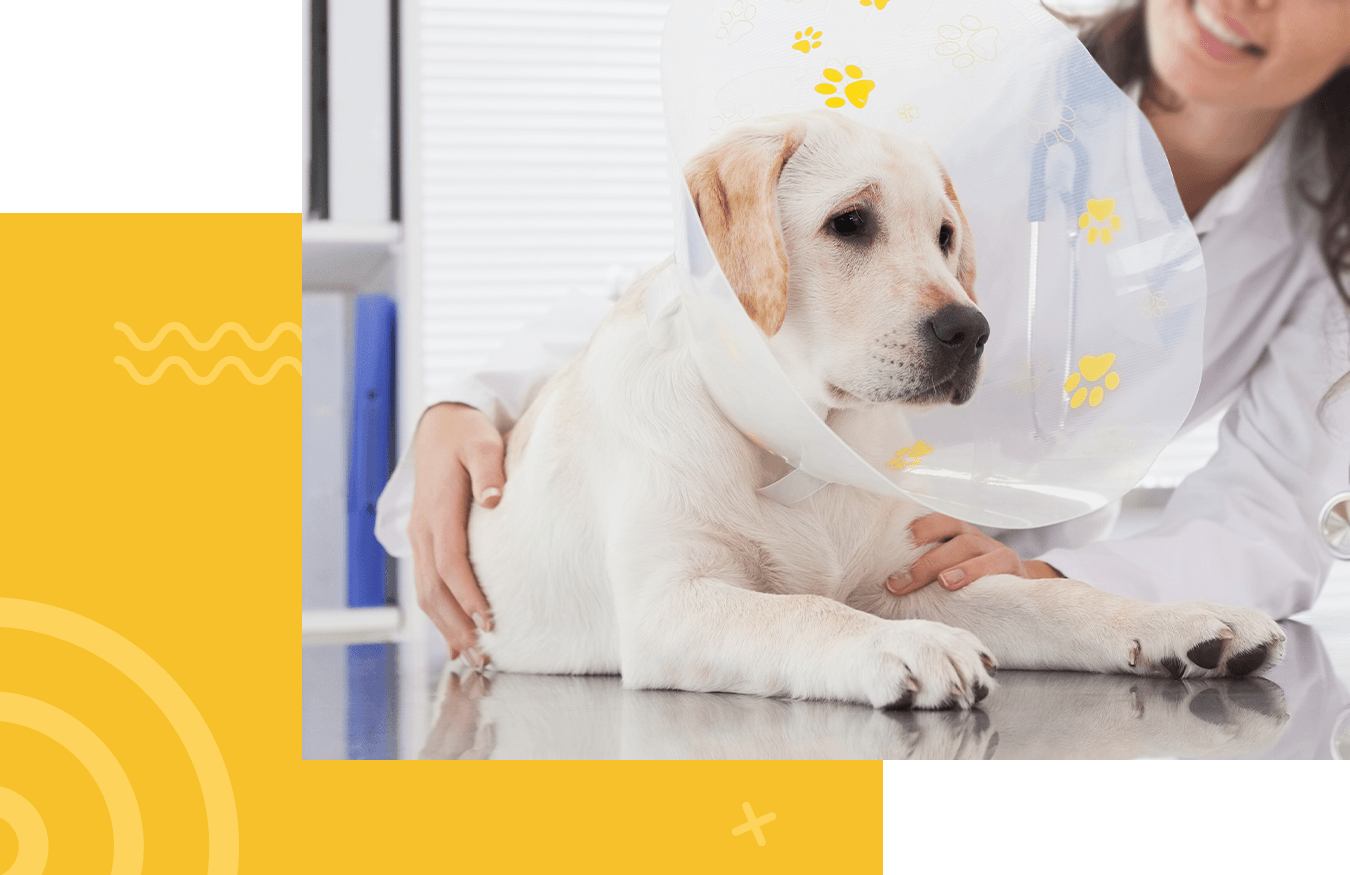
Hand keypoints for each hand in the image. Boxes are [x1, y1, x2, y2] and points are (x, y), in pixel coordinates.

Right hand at [409, 403, 506, 662]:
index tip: (488, 621)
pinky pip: (428, 582)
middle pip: (434, 588)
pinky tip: (454, 634)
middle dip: (455, 624)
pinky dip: (439, 612)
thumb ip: (489, 470)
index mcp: (438, 511)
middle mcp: (424, 529)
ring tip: (468, 655)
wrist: (440, 424)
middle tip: (480, 655)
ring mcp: (421, 536)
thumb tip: (493, 499)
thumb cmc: (466, 434)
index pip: (451, 563)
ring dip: (445, 625)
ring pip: (426, 591)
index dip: (468, 595)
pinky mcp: (426, 540)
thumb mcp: (482, 442)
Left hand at [886, 512, 1062, 595]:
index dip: (911, 527)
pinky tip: (953, 584)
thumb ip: (920, 571)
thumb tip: (883, 585)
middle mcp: (969, 535)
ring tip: (934, 581)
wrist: (1015, 591)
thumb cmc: (968, 582)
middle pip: (945, 531)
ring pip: (966, 545)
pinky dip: (972, 572)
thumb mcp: (944, 572)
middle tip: (896, 582)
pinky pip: (995, 563)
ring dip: (944, 563)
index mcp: (950, 533)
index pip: (929, 519)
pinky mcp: (1009, 564)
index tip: (887, 545)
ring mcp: (990, 547)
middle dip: (920, 558)